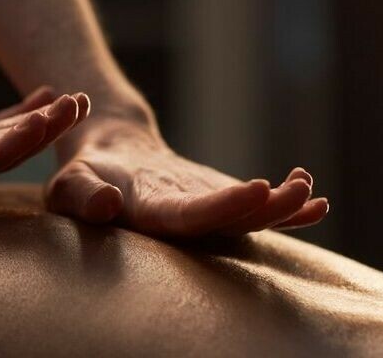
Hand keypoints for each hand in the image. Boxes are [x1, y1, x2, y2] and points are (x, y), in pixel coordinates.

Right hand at [46, 115, 327, 237]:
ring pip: (251, 217)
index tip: (255, 188)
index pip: (191, 217)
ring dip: (283, 206)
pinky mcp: (221, 201)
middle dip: (267, 209)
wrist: (108, 160)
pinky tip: (313, 195)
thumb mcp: (69, 181)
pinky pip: (257, 208)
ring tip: (305, 185)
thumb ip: (83, 195)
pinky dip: (286, 205)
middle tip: (297, 190)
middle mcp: (185, 222)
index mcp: (150, 217)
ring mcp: (207, 213)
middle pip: (232, 222)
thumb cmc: (85, 173)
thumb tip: (106, 205)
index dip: (224, 207)